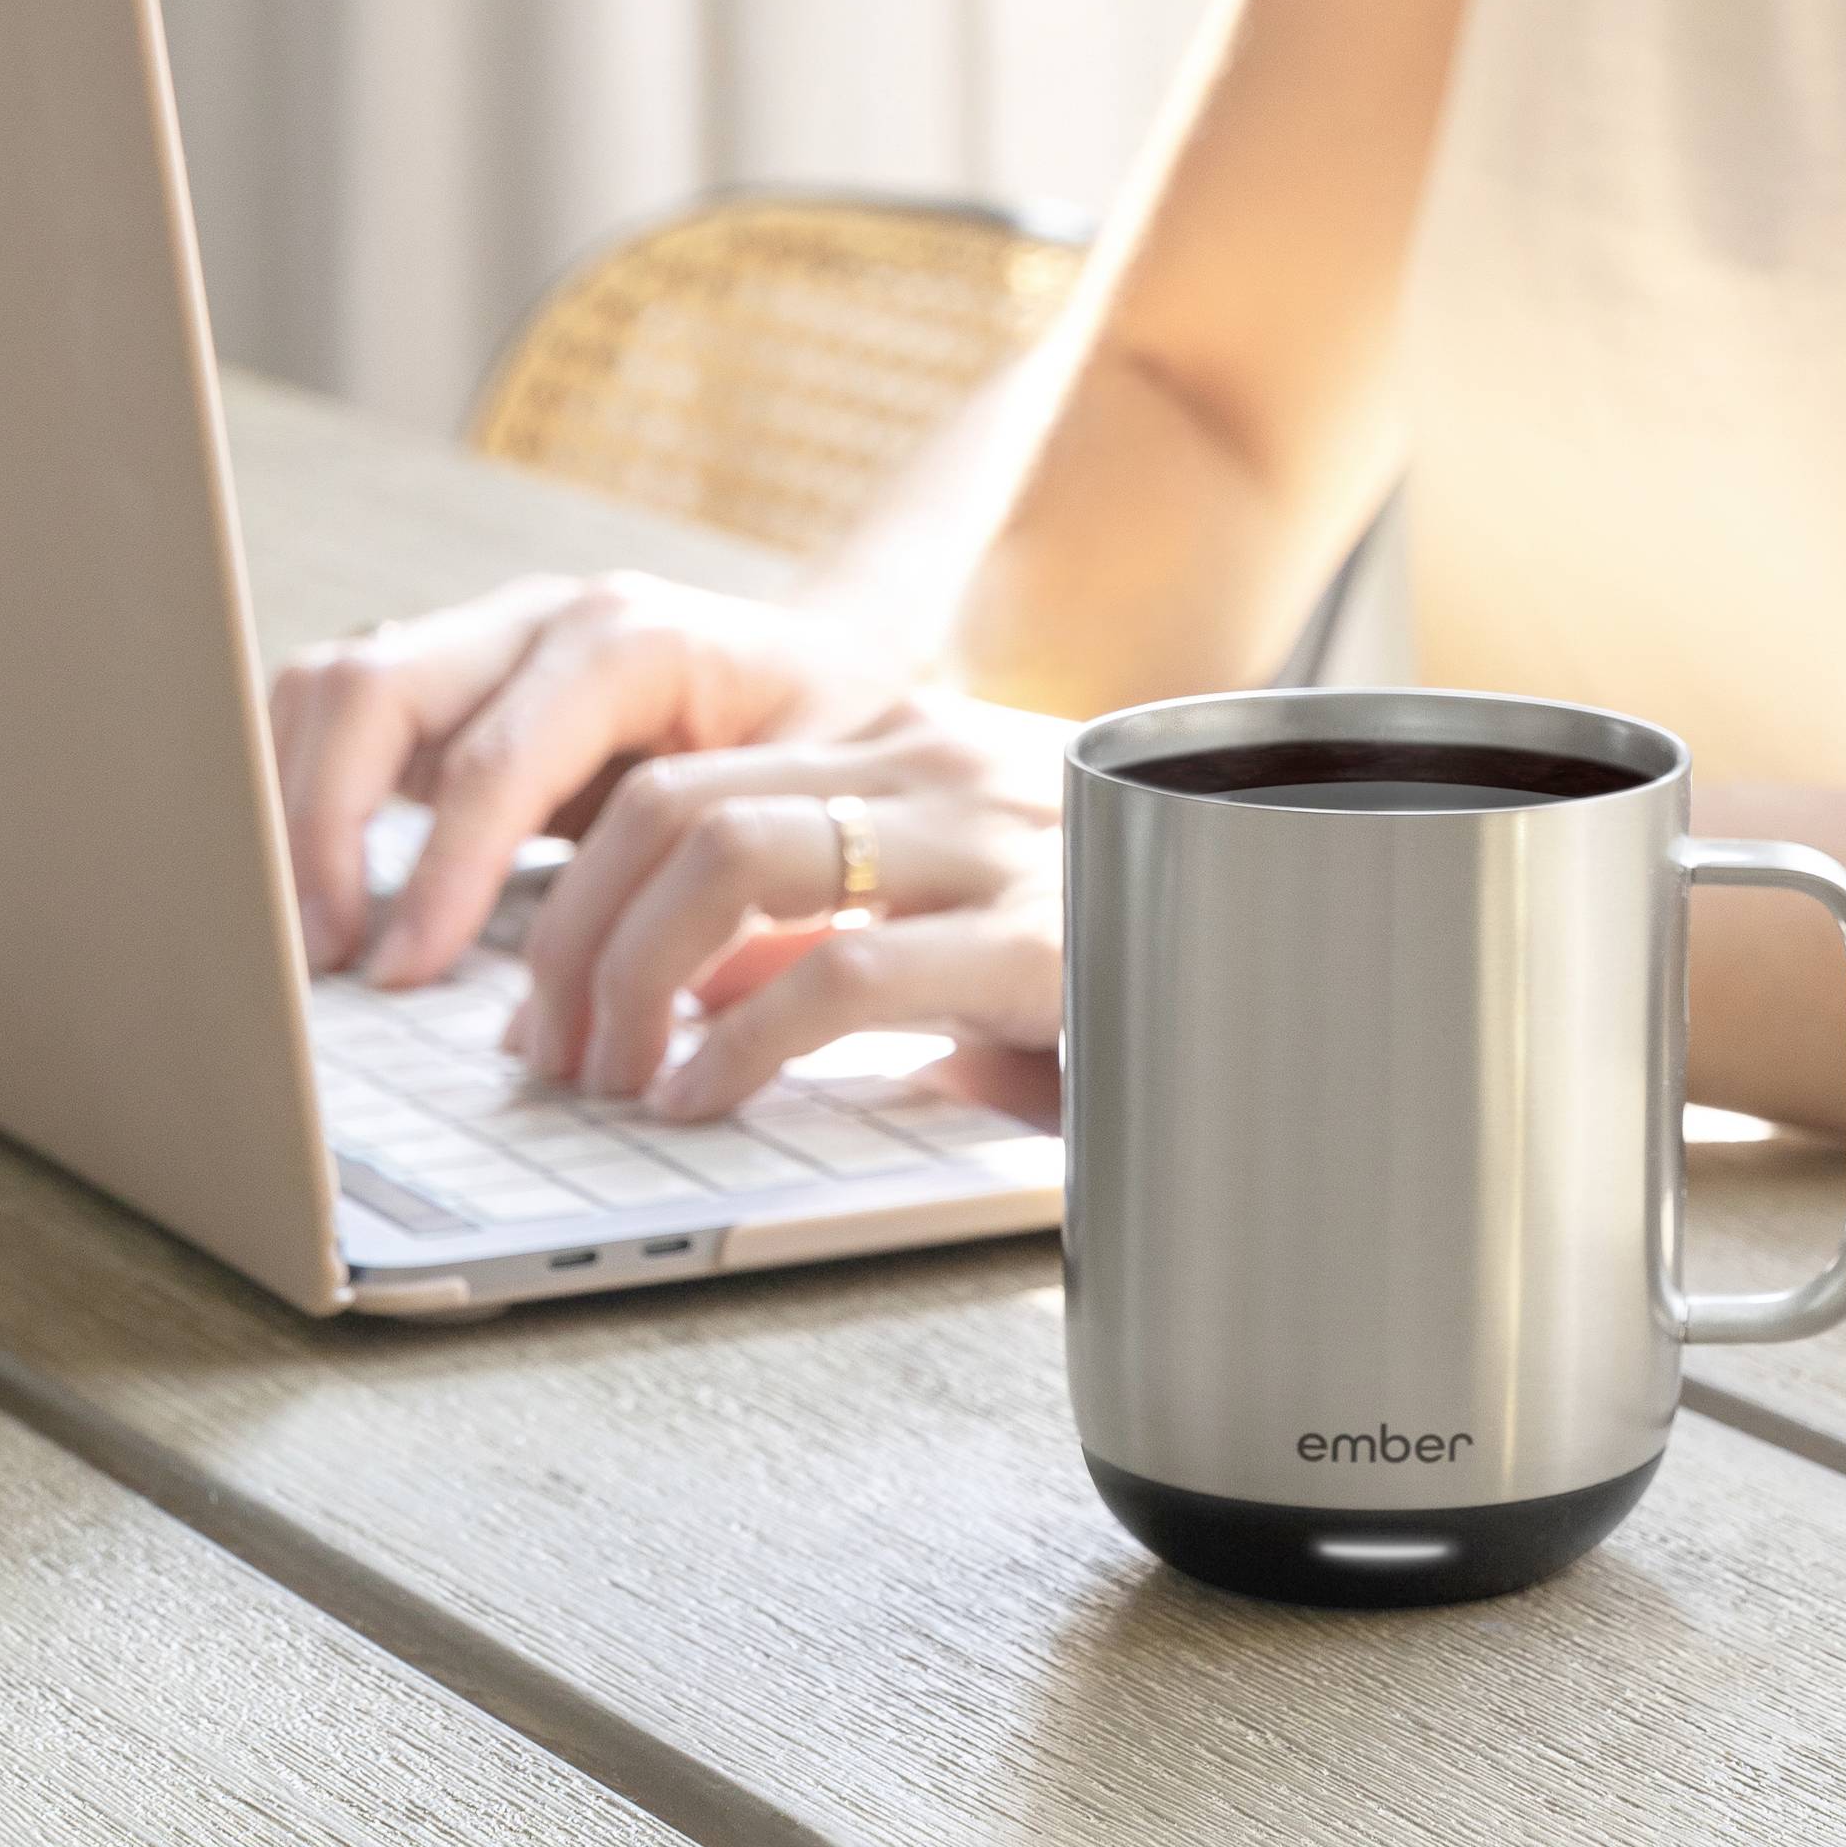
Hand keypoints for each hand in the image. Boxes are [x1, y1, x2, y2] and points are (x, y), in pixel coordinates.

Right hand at [269, 572, 901, 984]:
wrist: (834, 667)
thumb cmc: (830, 743)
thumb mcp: (807, 808)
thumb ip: (717, 899)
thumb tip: (630, 1014)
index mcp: (630, 640)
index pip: (493, 754)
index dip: (437, 870)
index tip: (402, 973)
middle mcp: (539, 619)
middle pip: (374, 687)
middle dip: (322, 827)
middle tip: (321, 960)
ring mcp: (486, 639)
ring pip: (332, 686)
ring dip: (292, 809)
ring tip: (304, 939)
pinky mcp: (454, 680)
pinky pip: (339, 713)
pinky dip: (303, 792)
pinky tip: (315, 890)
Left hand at [514, 692, 1067, 1118]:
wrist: (1304, 981)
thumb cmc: (1116, 971)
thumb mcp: (958, 924)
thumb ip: (834, 934)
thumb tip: (692, 999)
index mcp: (907, 747)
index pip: (681, 772)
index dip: (573, 891)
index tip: (541, 996)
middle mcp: (942, 764)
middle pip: (676, 805)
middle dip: (574, 938)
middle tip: (548, 1051)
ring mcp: (995, 840)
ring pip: (731, 858)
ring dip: (629, 982)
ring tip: (612, 1078)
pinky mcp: (1044, 942)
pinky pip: (842, 974)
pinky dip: (736, 1047)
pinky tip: (704, 1099)